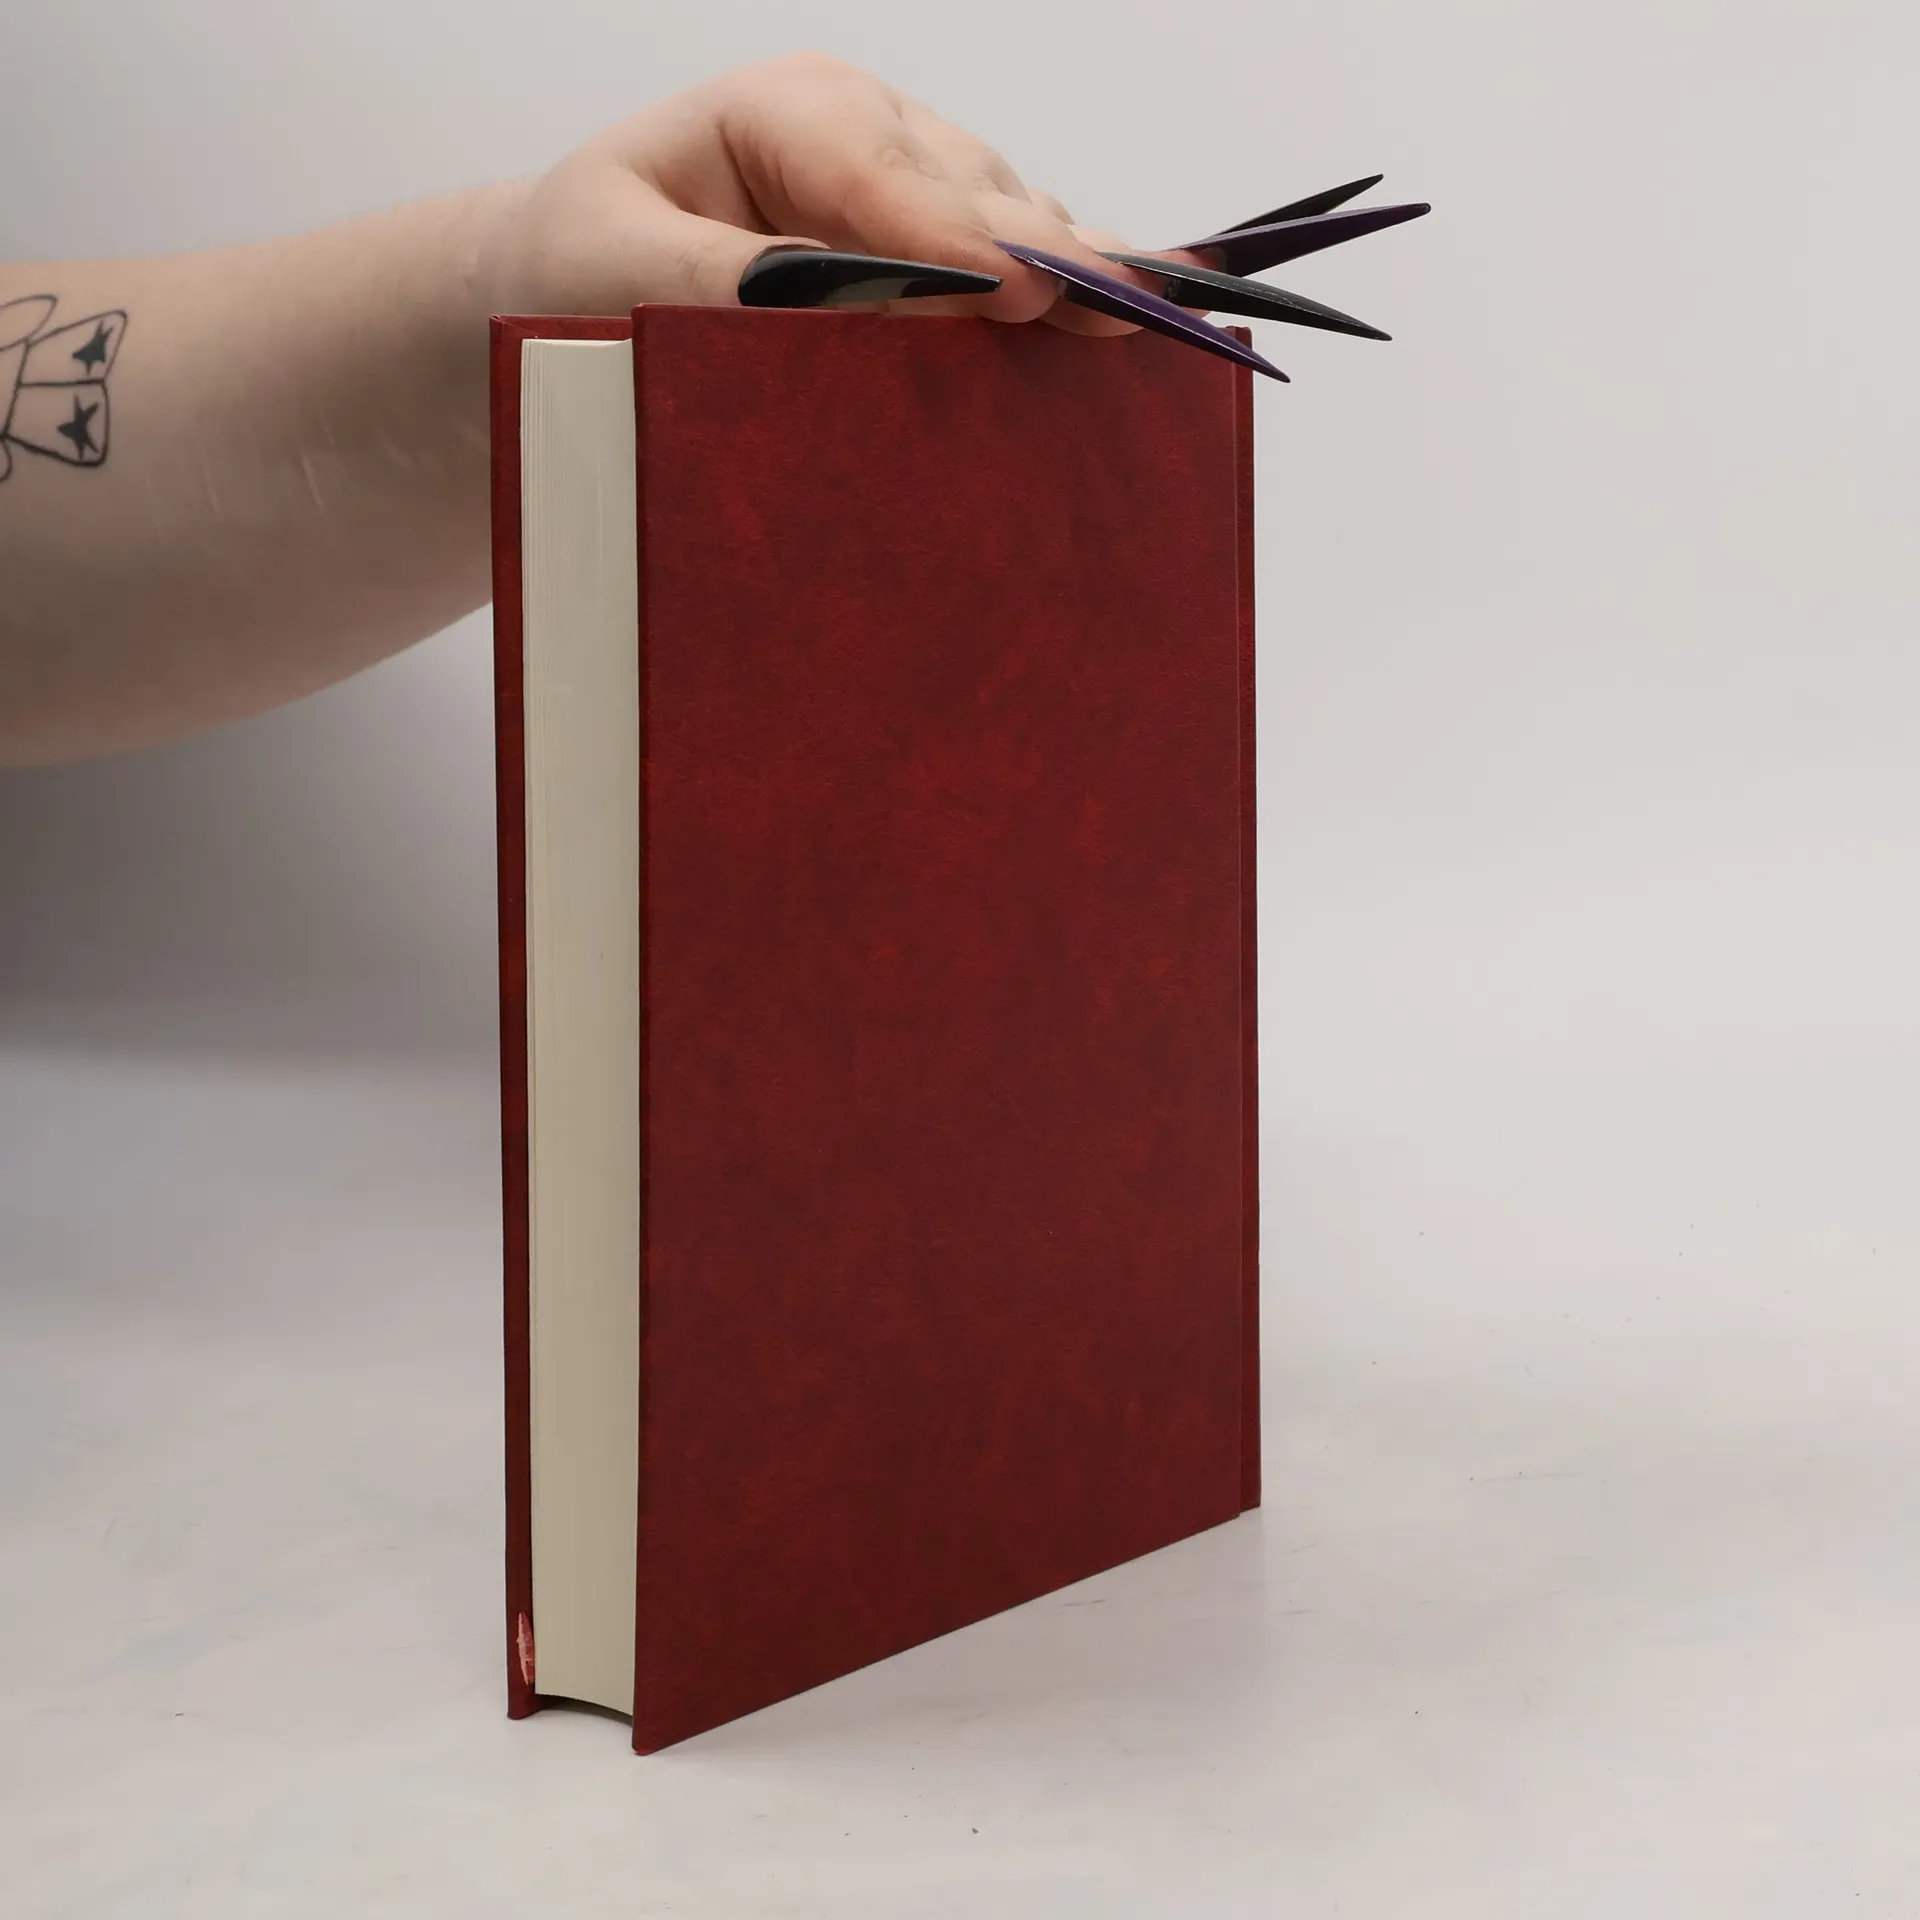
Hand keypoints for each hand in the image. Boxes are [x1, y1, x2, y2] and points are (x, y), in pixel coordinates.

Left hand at [478, 52, 1141, 336]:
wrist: (581, 283)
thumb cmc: (585, 263)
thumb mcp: (616, 266)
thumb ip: (717, 280)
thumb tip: (821, 294)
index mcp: (790, 114)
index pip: (884, 172)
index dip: (953, 237)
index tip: (1012, 292)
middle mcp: (872, 138)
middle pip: (975, 197)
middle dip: (1042, 258)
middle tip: (1109, 313)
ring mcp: (919, 191)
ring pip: (1015, 227)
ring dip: (1068, 283)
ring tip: (1134, 328)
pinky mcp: (940, 252)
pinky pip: (1020, 267)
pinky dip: (1071, 298)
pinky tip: (1136, 319)